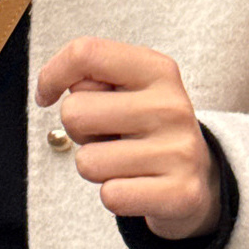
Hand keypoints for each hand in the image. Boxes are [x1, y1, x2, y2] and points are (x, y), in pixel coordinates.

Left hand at [36, 37, 221, 239]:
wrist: (200, 176)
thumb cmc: (148, 127)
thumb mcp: (130, 88)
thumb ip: (93, 76)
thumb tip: (53, 87)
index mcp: (158, 69)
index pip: (85, 52)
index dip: (52, 74)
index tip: (48, 95)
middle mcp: (171, 105)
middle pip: (74, 111)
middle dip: (79, 129)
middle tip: (108, 135)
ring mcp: (179, 150)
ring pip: (87, 162)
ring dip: (97, 166)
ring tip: (125, 160)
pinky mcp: (181, 193)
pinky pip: (111, 195)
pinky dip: (115, 195)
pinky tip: (137, 184)